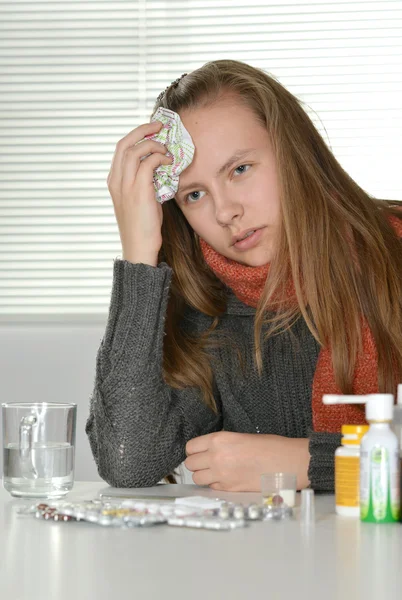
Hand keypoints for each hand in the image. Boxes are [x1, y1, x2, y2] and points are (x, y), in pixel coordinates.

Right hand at [107, 120, 172, 264]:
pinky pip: (149, 163)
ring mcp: (126, 185)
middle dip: (143, 130)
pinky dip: (160, 158)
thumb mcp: (140, 201)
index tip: (151, 131)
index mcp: (114, 182)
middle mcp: (116, 180)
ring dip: (153, 144)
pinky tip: (169, 162)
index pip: (120, 149)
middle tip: (159, 126)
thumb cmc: (142, 227)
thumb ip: (145, 183)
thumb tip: (160, 169)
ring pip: (135, 150)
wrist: (139, 247)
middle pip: (125, 143)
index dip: (136, 136)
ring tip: (166, 149)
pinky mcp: (139, 191)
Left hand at [184, 432, 310, 491]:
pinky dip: (216, 485)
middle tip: (208, 463)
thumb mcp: (240, 437)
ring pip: (197, 478)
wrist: (288, 463)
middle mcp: (216, 457)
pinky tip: (227, 479)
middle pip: (190, 464)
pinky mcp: (229, 489)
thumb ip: (221, 444)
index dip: (195, 450)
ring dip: (204, 476)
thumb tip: (208, 451)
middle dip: (197, 464)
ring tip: (216, 472)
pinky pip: (211, 488)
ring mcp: (221, 475)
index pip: (190, 447)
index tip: (200, 452)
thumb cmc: (270, 446)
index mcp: (219, 439)